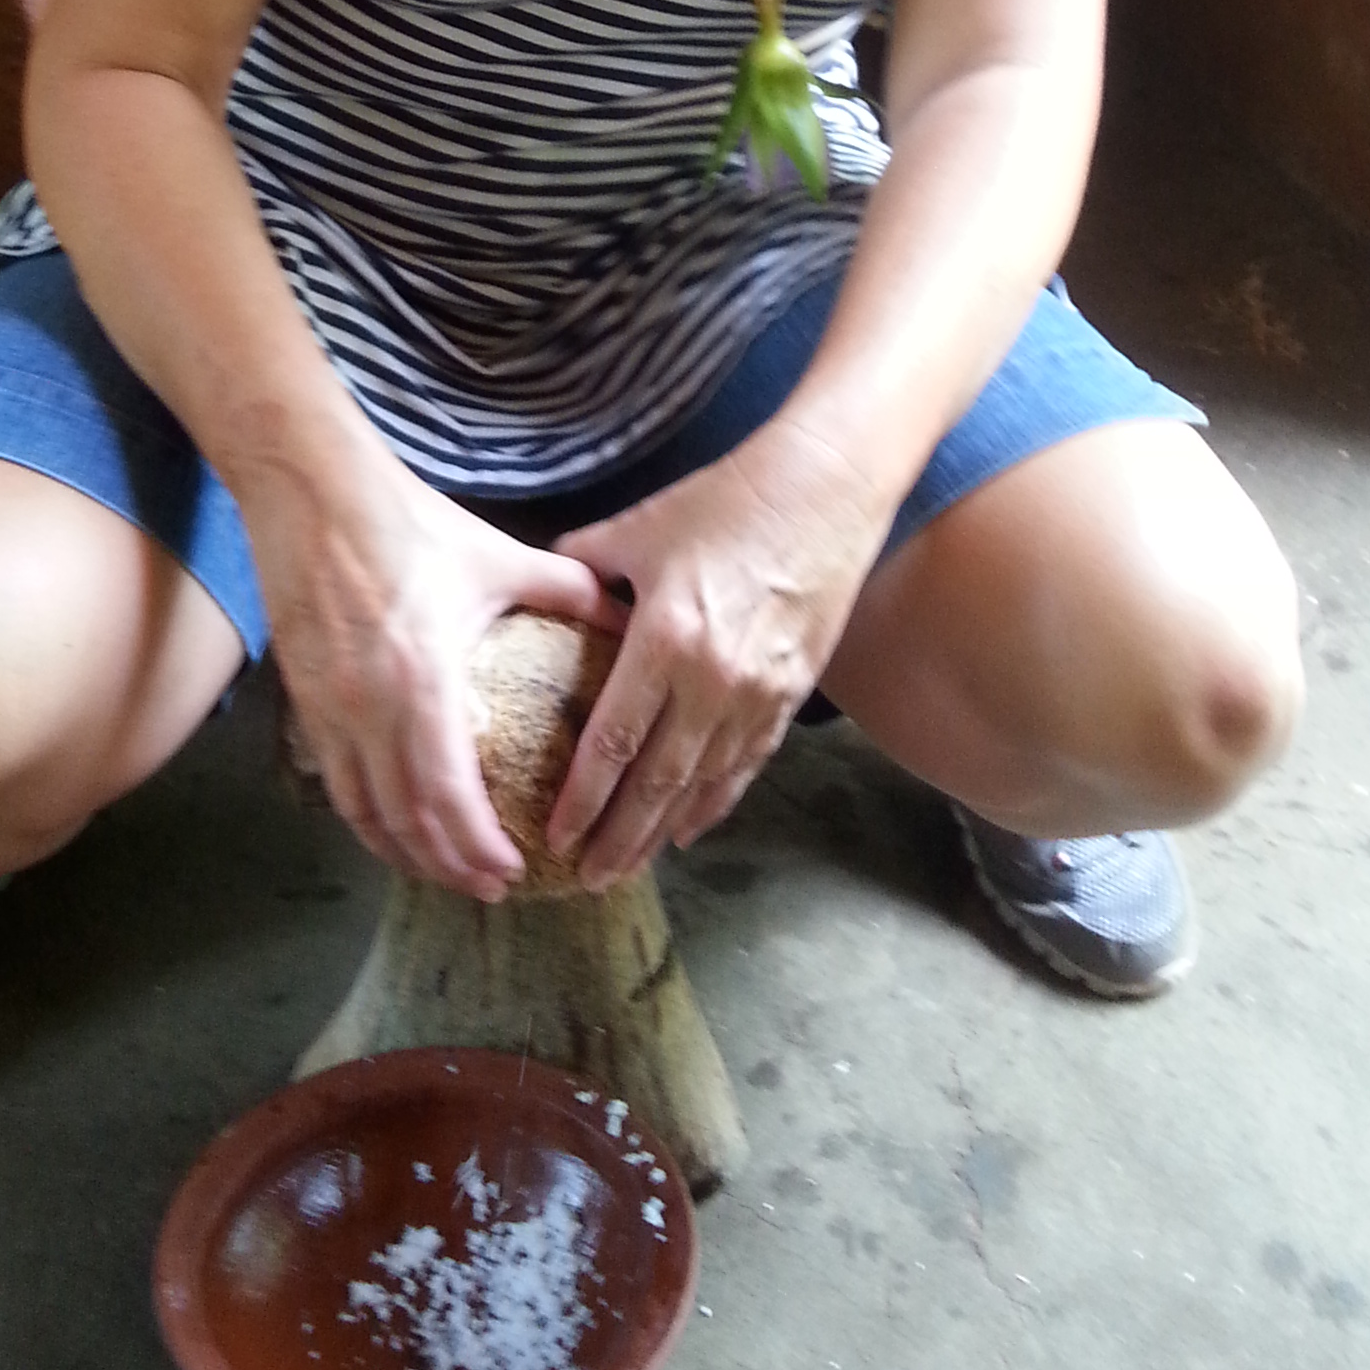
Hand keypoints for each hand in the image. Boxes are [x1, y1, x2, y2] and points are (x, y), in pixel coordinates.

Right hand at [251, 448, 620, 902]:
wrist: (312, 492)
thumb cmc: (409, 524)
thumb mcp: (496, 556)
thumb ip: (568, 590)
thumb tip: (630, 616)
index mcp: (422, 681)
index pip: (446, 795)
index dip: (477, 846)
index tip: (513, 870)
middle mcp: (368, 710)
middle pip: (406, 820)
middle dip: (450, 866)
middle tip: (490, 889)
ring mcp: (329, 710)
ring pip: (365, 813)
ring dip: (406, 854)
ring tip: (447, 874)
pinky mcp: (304, 702)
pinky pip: (336, 785)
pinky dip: (367, 822)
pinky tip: (392, 832)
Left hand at [544, 415, 891, 886]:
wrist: (825, 490)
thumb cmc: (726, 500)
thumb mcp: (639, 527)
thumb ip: (584, 566)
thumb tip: (544, 587)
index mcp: (664, 638)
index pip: (612, 741)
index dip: (582, 797)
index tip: (555, 834)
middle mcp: (711, 680)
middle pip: (656, 782)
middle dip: (617, 837)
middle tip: (586, 878)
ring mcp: (757, 693)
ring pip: (702, 786)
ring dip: (661, 833)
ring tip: (628, 868)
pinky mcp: (791, 694)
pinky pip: (746, 766)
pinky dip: (715, 804)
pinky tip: (689, 830)